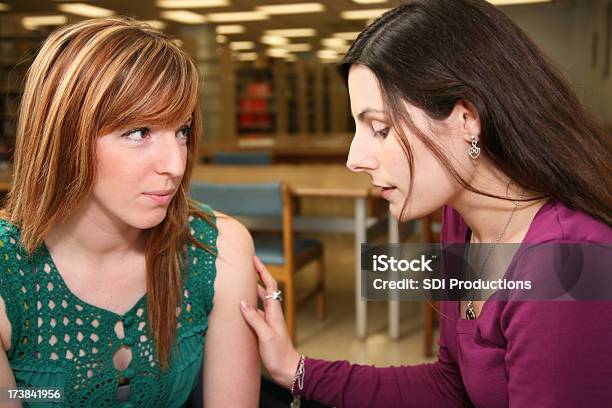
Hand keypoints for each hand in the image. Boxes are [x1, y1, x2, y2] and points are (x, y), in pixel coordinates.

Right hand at [239, 255, 301, 388]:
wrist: (287, 370)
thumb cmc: (279, 355)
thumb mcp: (266, 336)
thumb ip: (254, 319)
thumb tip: (242, 302)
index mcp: (274, 312)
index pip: (270, 285)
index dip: (262, 271)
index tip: (253, 259)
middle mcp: (272, 313)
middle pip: (265, 289)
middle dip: (256, 276)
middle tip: (245, 265)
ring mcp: (268, 321)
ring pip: (259, 300)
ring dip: (252, 289)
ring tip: (240, 281)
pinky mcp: (264, 329)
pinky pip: (255, 312)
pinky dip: (248, 305)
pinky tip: (240, 307)